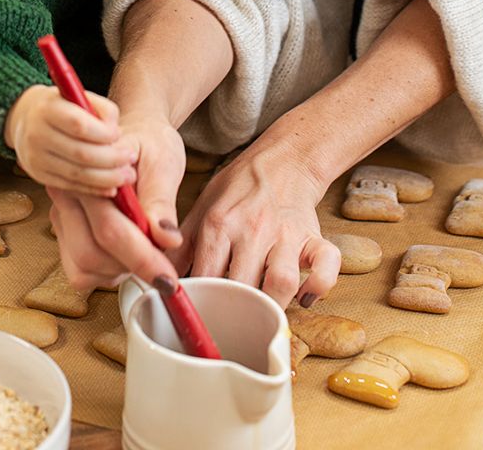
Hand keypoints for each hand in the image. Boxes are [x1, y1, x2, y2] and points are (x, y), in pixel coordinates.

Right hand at [4, 84, 137, 196]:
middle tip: (131, 159)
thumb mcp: (79, 97)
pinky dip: (93, 188)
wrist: (27, 120)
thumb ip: (102, 110)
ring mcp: (35, 158)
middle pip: (80, 153)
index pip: (79, 125)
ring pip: (77, 173)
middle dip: (111, 159)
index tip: (119, 134)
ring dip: (106, 178)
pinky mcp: (39, 175)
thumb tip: (115, 134)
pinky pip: (70, 185)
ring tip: (127, 175)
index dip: (103, 133)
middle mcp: (37, 134)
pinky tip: (111, 187)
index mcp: (47, 109)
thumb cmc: (63, 107)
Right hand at [47, 113, 186, 291]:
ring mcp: (62, 216)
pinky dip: (106, 271)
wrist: (136, 135)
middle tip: (163, 261)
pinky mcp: (66, 233)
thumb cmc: (150, 144)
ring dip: (119, 268)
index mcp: (88, 173)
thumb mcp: (163, 162)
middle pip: (91, 253)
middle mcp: (66, 194)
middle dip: (131, 265)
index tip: (169, 280)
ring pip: (84, 266)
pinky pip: (80, 270)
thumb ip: (161, 202)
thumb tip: (167, 239)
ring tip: (144, 247)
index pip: (109, 229)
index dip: (142, 259)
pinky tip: (125, 252)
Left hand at [177, 113, 341, 308]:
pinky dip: (319, 286)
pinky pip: (326, 266)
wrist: (282, 159)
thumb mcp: (202, 207)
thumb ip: (180, 245)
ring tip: (264, 315)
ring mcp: (286, 234)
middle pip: (242, 285)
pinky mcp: (314, 236)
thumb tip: (156, 278)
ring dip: (274, 305)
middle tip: (231, 324)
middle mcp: (253, 229)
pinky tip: (304, 297)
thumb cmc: (239, 188)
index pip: (204, 276)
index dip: (200, 302)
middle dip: (235, 311)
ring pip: (282, 281)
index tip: (199, 317)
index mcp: (219, 223)